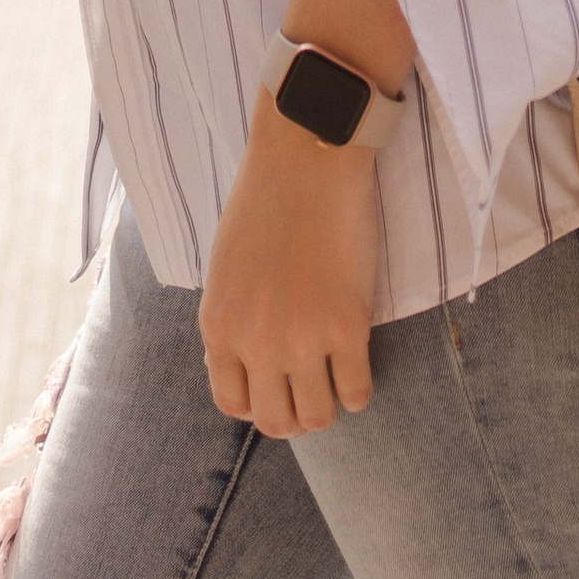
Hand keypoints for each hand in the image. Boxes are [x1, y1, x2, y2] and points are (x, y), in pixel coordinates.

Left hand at [198, 93, 378, 436]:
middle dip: (296, 412)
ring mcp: (302, 339)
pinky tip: (358, 358)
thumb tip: (243, 366)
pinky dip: (359, 386)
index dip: (259, 402)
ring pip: (319, 418)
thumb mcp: (225, 268)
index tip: (277, 383)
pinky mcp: (348, 327)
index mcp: (219, 326)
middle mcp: (255, 342)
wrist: (307, 155)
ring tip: (336, 373)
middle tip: (313, 385)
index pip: (233, 405)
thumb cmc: (266, 199)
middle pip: (277, 422)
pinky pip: (358, 394)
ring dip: (329, 402)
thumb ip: (231, 319)